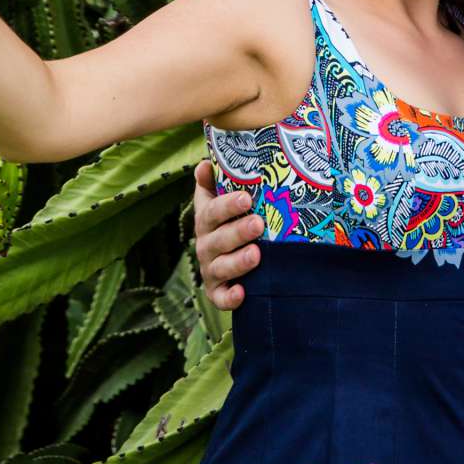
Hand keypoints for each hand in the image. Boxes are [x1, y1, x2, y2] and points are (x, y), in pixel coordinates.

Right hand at [193, 159, 262, 312]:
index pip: (212, 211)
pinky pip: (220, 298)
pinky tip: (242, 292)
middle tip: (258, 224)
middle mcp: (205, 244)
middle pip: (218, 239)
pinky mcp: (217, 292)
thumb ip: (217, 179)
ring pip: (220, 267)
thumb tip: (205, 164)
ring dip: (238, 262)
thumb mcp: (223, 196)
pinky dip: (229, 297)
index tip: (246, 198)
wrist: (232, 253)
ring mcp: (210, 268)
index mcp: (206, 219)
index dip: (227, 205)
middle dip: (238, 232)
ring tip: (257, 254)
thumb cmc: (233, 217)